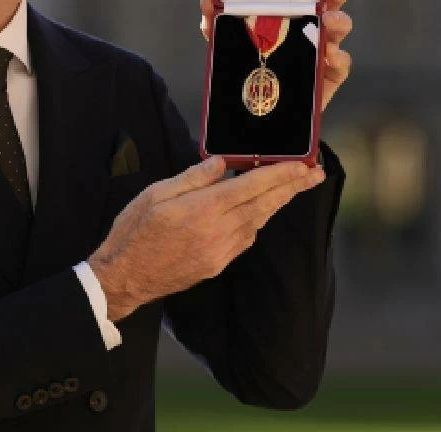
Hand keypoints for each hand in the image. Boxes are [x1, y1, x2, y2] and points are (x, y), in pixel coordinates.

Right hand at [87, 156, 325, 321]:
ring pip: (258, 222)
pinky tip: (258, 212)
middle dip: (292, 188)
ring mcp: (220, 252)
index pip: (252, 186)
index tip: (303, 165)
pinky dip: (256, 221)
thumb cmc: (134, 231)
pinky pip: (245, 239)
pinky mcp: (217, 265)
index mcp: (202, 209)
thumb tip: (221, 164)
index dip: (281, 174)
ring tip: (292, 188)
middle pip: (264, 205)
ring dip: (276, 203)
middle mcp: (218, 231)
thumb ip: (192, 178)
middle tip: (315, 174)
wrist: (125, 277)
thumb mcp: (156, 194)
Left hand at [199, 0, 352, 111]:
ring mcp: (324, 46)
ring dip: (340, 20)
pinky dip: (339, 57)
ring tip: (328, 20)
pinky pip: (342, 63)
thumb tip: (207, 1)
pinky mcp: (329, 74)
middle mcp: (312, 21)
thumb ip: (216, 23)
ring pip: (342, 25)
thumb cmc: (248, 63)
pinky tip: (329, 55)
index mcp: (292, 4)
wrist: (258, 109)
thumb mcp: (227, 42)